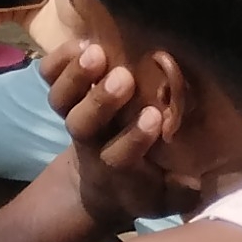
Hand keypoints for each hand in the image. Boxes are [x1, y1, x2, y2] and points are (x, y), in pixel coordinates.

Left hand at [51, 43, 192, 234]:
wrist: (101, 181)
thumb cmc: (142, 185)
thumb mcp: (163, 199)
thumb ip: (178, 194)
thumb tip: (192, 182)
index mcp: (116, 167)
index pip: (119, 155)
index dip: (134, 138)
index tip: (154, 117)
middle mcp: (92, 140)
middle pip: (83, 123)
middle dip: (100, 101)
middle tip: (123, 78)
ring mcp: (74, 116)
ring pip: (61, 99)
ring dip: (76, 75)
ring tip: (97, 52)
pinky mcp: (65, 97)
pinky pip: (49, 78)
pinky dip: (58, 60)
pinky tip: (82, 42)